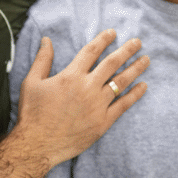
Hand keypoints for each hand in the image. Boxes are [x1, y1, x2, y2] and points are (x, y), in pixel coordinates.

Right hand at [15, 29, 148, 167]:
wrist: (37, 144)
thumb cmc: (32, 113)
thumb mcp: (31, 82)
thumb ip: (42, 60)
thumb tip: (46, 40)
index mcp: (71, 76)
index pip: (91, 51)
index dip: (103, 40)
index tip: (113, 33)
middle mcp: (87, 87)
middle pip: (112, 63)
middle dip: (127, 50)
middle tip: (138, 42)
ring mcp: (97, 105)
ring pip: (121, 82)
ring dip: (135, 69)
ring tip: (145, 60)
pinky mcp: (102, 122)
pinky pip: (123, 105)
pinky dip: (134, 95)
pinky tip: (143, 86)